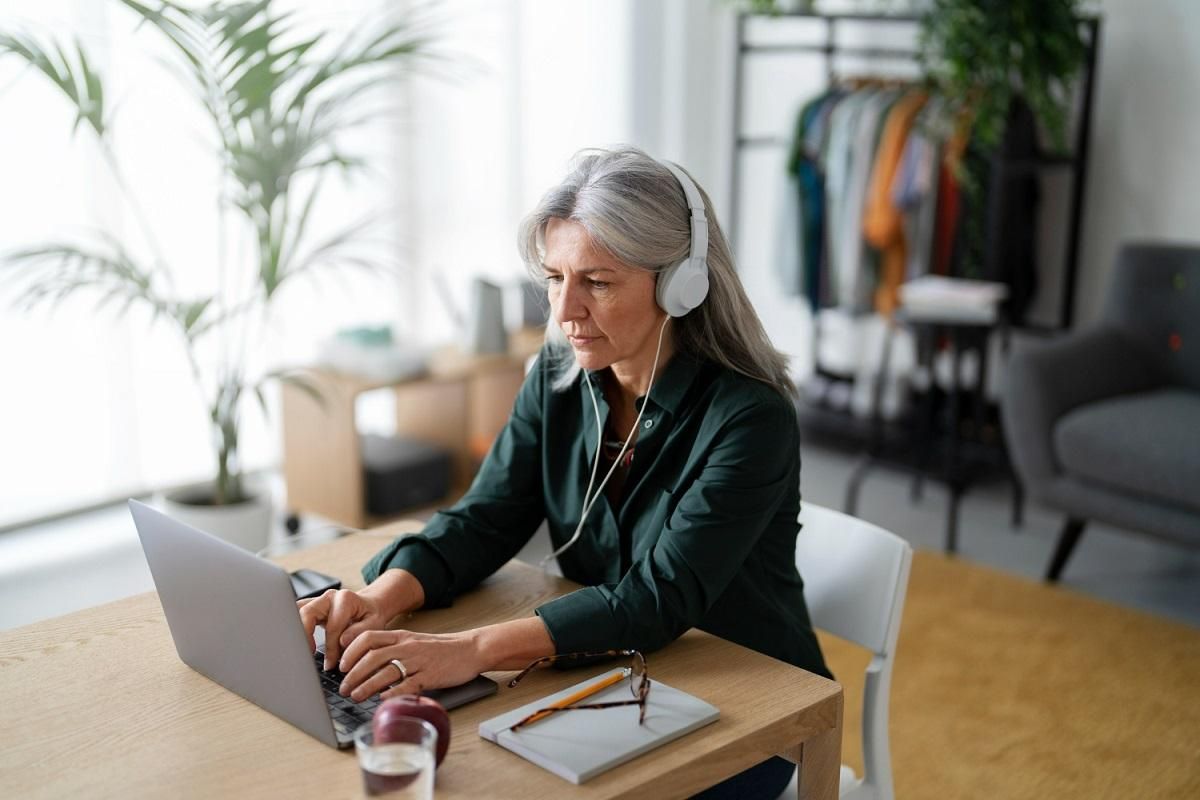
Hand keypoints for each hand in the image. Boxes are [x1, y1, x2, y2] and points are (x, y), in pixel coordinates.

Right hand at [297, 589, 391, 669]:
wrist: (368, 606)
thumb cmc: (371, 616)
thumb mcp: (374, 623)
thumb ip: (360, 631)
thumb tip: (342, 641)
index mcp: (345, 599)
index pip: (332, 626)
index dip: (331, 648)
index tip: (331, 664)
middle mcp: (328, 597)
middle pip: (307, 613)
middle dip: (305, 637)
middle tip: (307, 657)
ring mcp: (317, 600)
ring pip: (296, 611)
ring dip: (295, 631)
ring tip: (298, 651)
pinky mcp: (310, 607)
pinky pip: (295, 614)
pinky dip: (293, 628)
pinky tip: (295, 644)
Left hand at [337, 629, 486, 702]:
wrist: (471, 649)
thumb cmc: (441, 649)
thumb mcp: (414, 642)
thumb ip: (392, 649)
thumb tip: (365, 663)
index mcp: (401, 636)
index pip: (369, 637)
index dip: (351, 650)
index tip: (341, 664)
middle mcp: (407, 646)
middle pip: (373, 656)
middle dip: (353, 673)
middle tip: (343, 687)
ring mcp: (419, 661)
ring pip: (387, 671)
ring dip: (367, 685)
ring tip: (355, 696)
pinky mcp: (431, 675)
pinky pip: (408, 684)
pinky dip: (393, 693)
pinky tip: (382, 700)